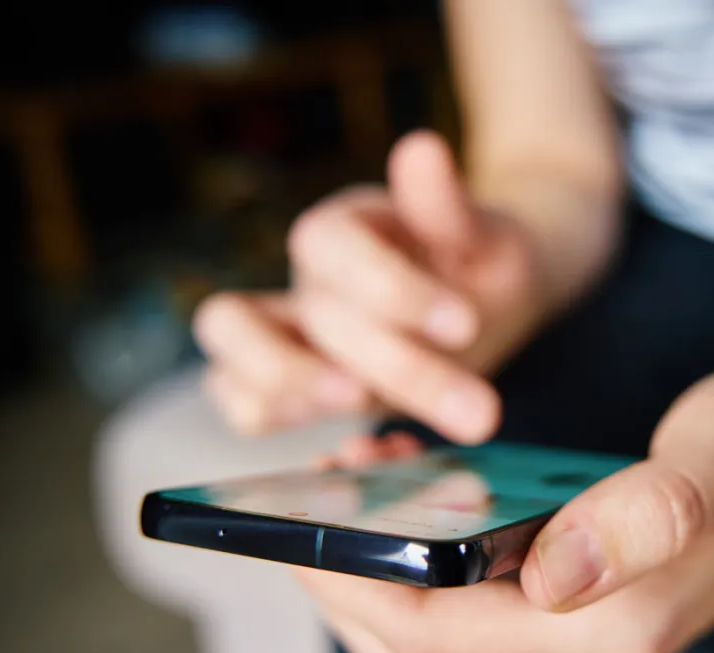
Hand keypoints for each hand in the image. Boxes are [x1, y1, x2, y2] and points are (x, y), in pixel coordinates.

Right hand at [193, 131, 547, 440]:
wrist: (485, 296)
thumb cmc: (479, 260)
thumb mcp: (484, 235)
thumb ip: (447, 207)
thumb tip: (421, 147)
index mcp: (345, 226)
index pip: (331, 244)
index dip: (391, 288)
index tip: (464, 326)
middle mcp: (306, 279)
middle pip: (311, 315)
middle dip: (394, 365)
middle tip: (474, 411)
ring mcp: (288, 334)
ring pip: (228, 351)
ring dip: (293, 386)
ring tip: (370, 412)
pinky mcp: (290, 387)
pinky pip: (241, 403)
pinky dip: (276, 423)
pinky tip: (360, 444)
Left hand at [299, 366, 713, 652]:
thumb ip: (651, 512)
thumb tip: (553, 574)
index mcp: (613, 630)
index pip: (437, 636)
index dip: (356, 586)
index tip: (302, 522)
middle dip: (351, 582)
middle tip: (314, 498)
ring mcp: (577, 641)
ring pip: (436, 641)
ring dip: (380, 575)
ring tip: (358, 483)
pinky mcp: (570, 614)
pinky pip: (467, 612)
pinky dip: (421, 567)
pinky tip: (414, 491)